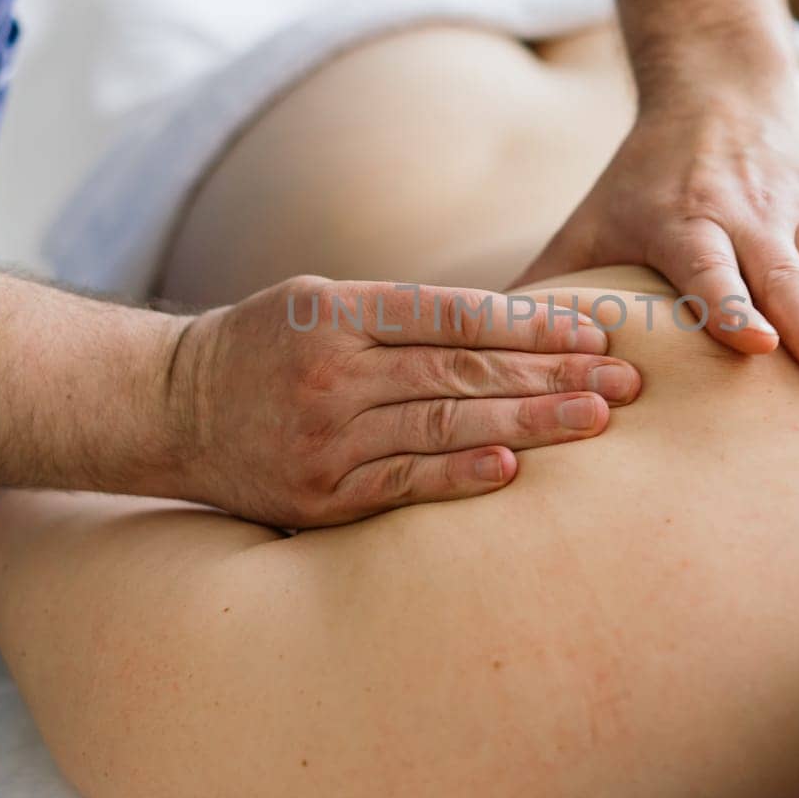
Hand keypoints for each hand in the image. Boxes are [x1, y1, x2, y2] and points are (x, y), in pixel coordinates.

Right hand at [156, 276, 640, 526]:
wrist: (173, 409)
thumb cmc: (265, 345)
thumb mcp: (320, 301)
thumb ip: (402, 315)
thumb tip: (512, 330)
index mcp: (339, 312)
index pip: (456, 315)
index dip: (533, 326)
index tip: (597, 333)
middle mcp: (334, 372)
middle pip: (463, 371)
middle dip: (552, 377)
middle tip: (625, 384)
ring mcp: (326, 437)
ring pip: (443, 426)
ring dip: (528, 425)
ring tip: (595, 422)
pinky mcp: (319, 496)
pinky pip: (401, 485)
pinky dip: (458, 478)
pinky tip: (512, 471)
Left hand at [517, 84, 798, 384]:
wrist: (721, 86)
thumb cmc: (644, 177)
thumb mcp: (593, 217)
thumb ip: (552, 280)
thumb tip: (487, 342)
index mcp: (680, 217)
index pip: (708, 265)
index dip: (730, 303)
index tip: (755, 344)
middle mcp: (744, 208)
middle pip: (781, 272)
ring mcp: (796, 202)